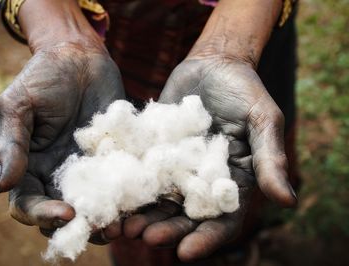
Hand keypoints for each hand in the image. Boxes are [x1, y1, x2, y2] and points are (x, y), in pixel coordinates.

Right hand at [0, 43, 124, 234]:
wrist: (80, 57)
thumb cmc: (43, 77)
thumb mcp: (17, 105)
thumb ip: (9, 144)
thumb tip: (1, 185)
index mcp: (30, 167)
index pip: (29, 203)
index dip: (43, 215)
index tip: (65, 213)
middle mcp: (58, 174)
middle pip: (65, 213)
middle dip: (80, 226)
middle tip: (101, 229)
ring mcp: (89, 169)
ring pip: (95, 205)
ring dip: (107, 219)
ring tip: (123, 224)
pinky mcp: (115, 159)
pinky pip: (121, 183)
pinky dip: (129, 197)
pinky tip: (141, 202)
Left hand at [121, 56, 296, 260]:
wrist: (213, 64)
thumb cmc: (244, 90)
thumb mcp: (263, 120)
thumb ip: (269, 158)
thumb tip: (288, 201)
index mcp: (233, 181)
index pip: (222, 219)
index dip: (206, 238)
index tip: (184, 252)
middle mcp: (203, 181)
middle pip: (186, 216)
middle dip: (167, 229)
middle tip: (145, 237)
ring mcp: (178, 168)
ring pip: (160, 200)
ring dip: (143, 216)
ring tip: (123, 226)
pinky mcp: (156, 152)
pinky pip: (142, 173)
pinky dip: (129, 187)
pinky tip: (113, 195)